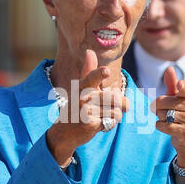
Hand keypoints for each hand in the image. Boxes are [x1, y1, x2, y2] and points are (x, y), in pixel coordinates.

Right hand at [46, 49, 128, 166]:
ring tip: (103, 116)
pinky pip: (111, 122)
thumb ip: (90, 72)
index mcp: (82, 86)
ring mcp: (85, 112)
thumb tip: (89, 50)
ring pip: (115, 110)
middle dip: (121, 103)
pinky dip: (109, 124)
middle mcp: (82, 98)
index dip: (99, 74)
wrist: (64, 132)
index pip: (91, 78)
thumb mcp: (80, 88)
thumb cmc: (76, 107)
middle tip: (113, 106)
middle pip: (114, 97)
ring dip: (114, 115)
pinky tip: (99, 124)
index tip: (106, 71)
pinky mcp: (90, 125)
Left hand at [152, 66, 184, 167]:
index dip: (182, 87)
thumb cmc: (181, 114)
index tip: (180, 85)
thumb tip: (170, 68)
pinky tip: (166, 126)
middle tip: (166, 111)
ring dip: (160, 117)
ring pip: (162, 114)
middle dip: (158, 107)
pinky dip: (160, 126)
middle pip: (162, 102)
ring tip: (168, 120)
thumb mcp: (177, 98)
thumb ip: (172, 83)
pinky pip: (163, 125)